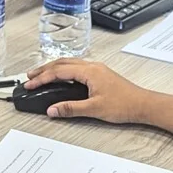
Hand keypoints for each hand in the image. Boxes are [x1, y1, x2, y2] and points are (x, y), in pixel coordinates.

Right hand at [24, 59, 154, 122]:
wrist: (143, 105)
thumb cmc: (124, 105)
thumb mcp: (94, 109)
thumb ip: (71, 108)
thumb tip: (52, 109)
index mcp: (89, 71)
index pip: (59, 71)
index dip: (42, 78)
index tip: (29, 84)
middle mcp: (92, 66)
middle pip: (62, 63)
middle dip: (44, 69)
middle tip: (29, 76)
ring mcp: (97, 69)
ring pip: (69, 63)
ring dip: (54, 68)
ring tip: (41, 75)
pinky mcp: (100, 74)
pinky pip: (77, 67)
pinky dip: (64, 70)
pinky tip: (61, 77)